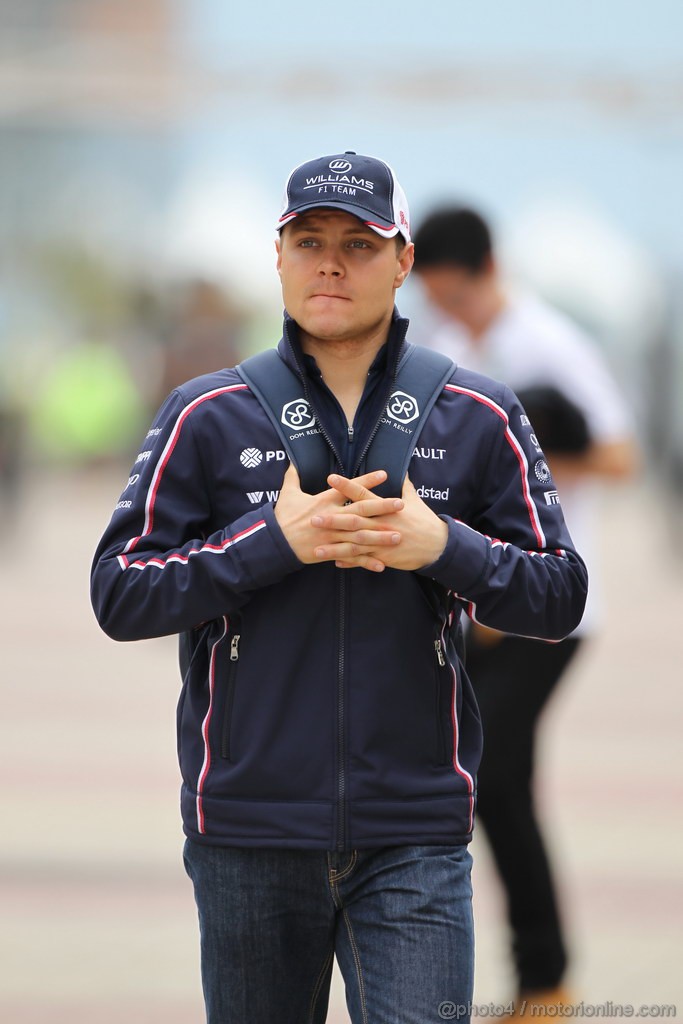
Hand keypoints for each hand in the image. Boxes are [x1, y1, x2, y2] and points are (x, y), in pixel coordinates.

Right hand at [274, 465, 404, 571]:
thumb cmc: (281, 516)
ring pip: (359, 536)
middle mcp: (331, 518)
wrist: (273, 542)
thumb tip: (292, 462)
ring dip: (379, 537)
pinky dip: (366, 561)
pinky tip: (381, 564)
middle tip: (400, 504)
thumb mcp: (287, 494)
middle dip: (381, 507)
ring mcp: (331, 536)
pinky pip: (351, 557)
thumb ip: (293, 477)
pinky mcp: (329, 552)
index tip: (384, 474)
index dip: (366, 481)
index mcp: (323, 501)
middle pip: (360, 511)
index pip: (348, 488)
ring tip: (398, 536)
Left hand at [319, 474, 447, 570]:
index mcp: (386, 508)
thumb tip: (402, 470)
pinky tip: (334, 562)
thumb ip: (405, 485)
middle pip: (353, 520)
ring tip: (316, 547)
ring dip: (335, 546)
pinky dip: (349, 561)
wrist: (437, 546)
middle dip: (333, 519)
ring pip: (354, 544)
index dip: (347, 486)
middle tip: (313, 516)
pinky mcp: (384, 557)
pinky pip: (363, 560)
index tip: (331, 478)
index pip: (363, 494)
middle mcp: (381, 524)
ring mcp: (381, 542)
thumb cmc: (425, 521)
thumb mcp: (415, 500)